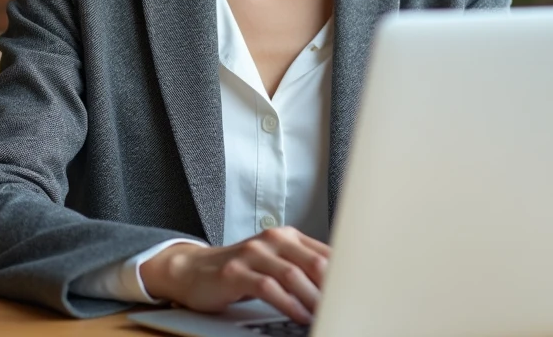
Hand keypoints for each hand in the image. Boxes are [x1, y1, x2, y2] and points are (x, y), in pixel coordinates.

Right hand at [140, 227, 329, 323]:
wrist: (193, 270)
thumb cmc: (240, 270)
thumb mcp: (275, 263)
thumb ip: (303, 269)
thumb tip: (340, 287)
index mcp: (288, 236)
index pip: (326, 254)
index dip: (345, 275)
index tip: (359, 293)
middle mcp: (272, 240)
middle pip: (314, 263)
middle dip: (333, 289)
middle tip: (346, 307)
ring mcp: (253, 254)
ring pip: (293, 276)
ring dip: (313, 300)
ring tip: (325, 316)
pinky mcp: (236, 272)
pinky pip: (268, 288)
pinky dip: (288, 304)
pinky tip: (298, 316)